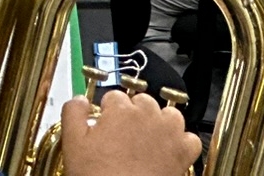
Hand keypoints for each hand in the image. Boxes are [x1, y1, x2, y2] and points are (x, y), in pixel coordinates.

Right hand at [60, 90, 199, 175]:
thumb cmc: (98, 174)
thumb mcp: (72, 141)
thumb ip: (72, 112)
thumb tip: (80, 99)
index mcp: (120, 109)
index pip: (115, 96)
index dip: (108, 110)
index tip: (105, 123)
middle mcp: (148, 116)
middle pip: (143, 101)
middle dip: (134, 112)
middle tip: (123, 132)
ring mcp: (169, 133)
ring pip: (170, 114)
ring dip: (161, 121)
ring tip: (147, 136)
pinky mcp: (184, 154)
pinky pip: (190, 139)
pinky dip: (182, 142)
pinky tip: (169, 149)